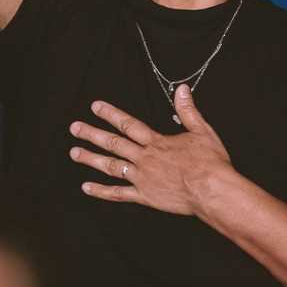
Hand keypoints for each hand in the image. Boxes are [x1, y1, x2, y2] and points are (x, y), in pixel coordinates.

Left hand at [69, 85, 233, 214]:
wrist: (212, 190)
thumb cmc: (210, 162)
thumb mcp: (202, 130)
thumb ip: (188, 110)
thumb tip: (181, 90)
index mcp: (156, 142)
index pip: (128, 124)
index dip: (110, 114)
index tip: (95, 107)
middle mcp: (145, 158)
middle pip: (114, 143)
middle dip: (92, 134)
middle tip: (74, 128)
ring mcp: (142, 178)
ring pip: (111, 166)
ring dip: (91, 159)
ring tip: (74, 153)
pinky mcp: (145, 196)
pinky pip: (119, 193)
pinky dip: (102, 191)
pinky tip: (87, 187)